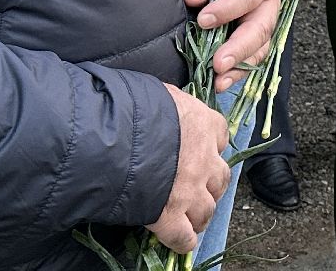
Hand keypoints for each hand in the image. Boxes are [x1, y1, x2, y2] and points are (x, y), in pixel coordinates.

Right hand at [147, 84, 228, 250]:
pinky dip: (183, 241)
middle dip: (211, 184)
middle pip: (220, 177)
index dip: (211, 144)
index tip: (202, 148)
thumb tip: (162, 104)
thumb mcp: (158, 93)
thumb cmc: (132, 107)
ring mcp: (190, 190)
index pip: (221, 135)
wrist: (115, 138)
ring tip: (191, 217)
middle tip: (199, 187)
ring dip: (200, 214)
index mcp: (202, 124)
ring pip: (207, 210)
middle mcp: (203, 159)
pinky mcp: (170, 217)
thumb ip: (169, 104)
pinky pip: (183, 237)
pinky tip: (179, 241)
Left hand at [185, 0, 279, 90]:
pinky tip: (221, 82)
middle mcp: (267, 2)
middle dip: (239, 48)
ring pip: (260, 48)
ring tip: (218, 81)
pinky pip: (252, 59)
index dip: (227, 8)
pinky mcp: (257, 40)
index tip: (203, 20)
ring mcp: (264, 23)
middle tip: (218, 63)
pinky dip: (238, 72)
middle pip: (260, 28)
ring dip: (240, 66)